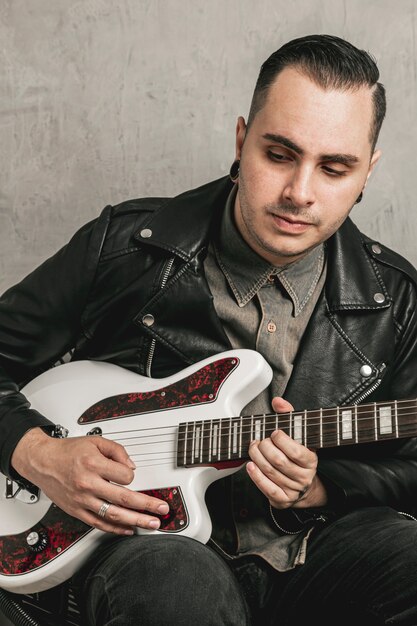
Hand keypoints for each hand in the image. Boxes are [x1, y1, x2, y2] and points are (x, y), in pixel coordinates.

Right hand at [11, 427, 168, 534]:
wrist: (42, 462)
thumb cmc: (67, 451)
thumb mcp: (95, 441)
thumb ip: (117, 451)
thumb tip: (131, 466)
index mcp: (93, 464)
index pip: (125, 476)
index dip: (132, 475)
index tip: (132, 475)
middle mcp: (87, 484)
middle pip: (123, 499)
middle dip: (146, 506)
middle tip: (161, 510)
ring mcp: (82, 500)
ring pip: (113, 515)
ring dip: (135, 521)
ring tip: (151, 524)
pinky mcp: (77, 511)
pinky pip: (98, 524)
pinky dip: (115, 529)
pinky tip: (128, 529)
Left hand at [246, 397, 327, 508]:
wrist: (304, 486)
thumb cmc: (298, 456)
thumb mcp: (299, 435)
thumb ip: (289, 416)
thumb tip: (278, 401)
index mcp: (311, 460)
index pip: (296, 451)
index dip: (281, 440)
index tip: (274, 433)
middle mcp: (304, 477)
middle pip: (279, 461)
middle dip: (264, 447)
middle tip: (259, 440)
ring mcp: (293, 490)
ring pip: (270, 472)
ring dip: (256, 457)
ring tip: (253, 448)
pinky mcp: (282, 500)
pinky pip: (267, 488)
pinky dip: (256, 476)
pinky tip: (250, 465)